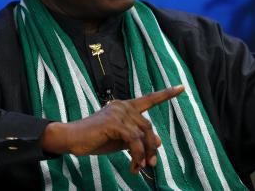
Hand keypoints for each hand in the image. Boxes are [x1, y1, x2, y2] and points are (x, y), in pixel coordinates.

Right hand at [41, 85, 183, 173]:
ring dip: (144, 154)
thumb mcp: (120, 140)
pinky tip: (134, 164)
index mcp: (126, 106)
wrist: (72, 139)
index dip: (166, 94)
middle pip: (149, 127)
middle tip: (151, 165)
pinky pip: (134, 141)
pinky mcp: (114, 122)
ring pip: (143, 135)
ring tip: (140, 168)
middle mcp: (124, 106)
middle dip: (152, 147)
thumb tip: (159, 142)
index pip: (149, 99)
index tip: (181, 87)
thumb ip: (138, 138)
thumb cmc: (95, 139)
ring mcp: (119, 112)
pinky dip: (137, 154)